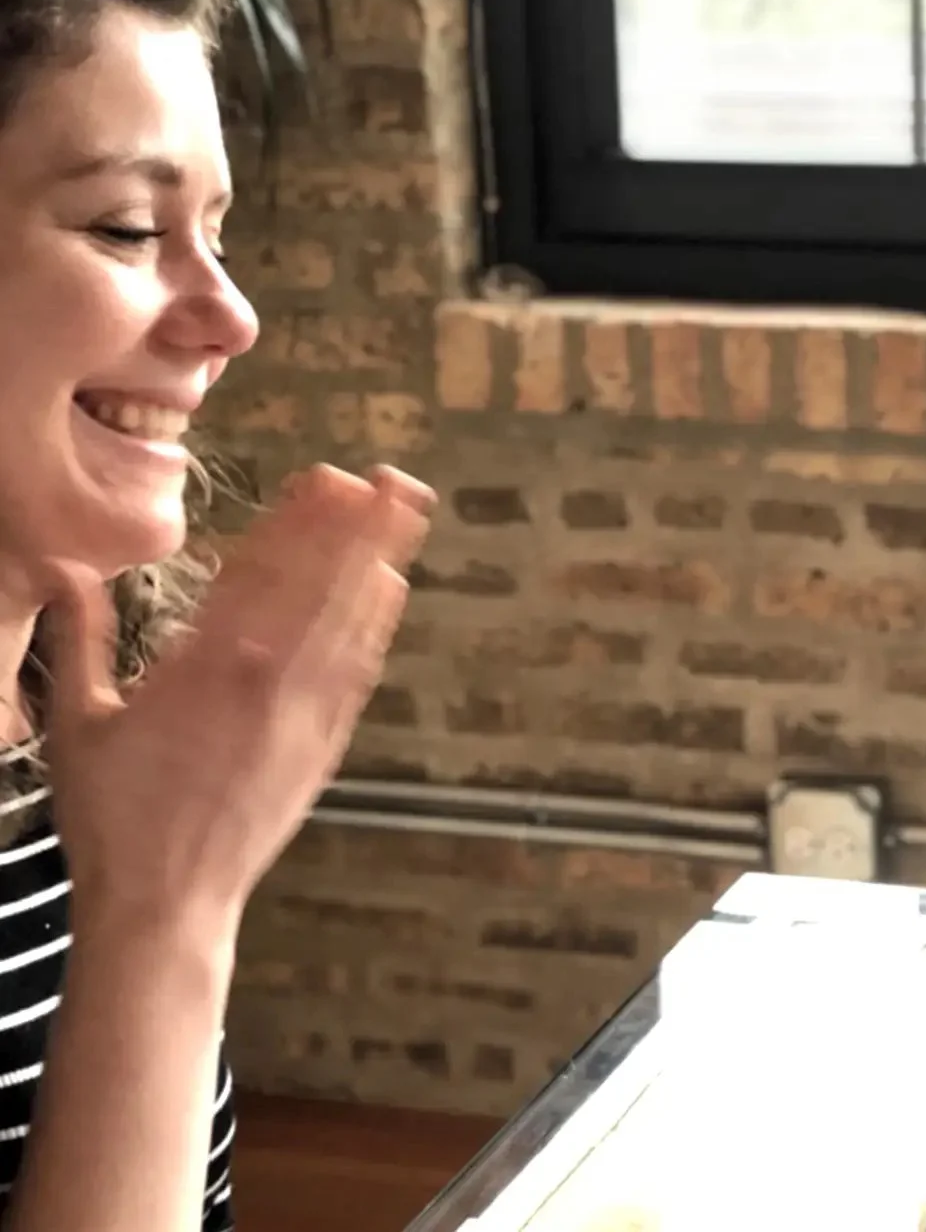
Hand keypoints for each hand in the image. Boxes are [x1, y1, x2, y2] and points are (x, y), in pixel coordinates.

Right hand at [41, 463, 434, 936]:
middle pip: (316, 584)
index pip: (257, 573)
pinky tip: (390, 591)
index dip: (295, 522)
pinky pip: (356, 671)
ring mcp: (300, 713)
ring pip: (347, 620)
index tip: (325, 478)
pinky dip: (374, 626)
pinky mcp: (322, 747)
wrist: (167, 903)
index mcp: (199, 665)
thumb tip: (64, 570)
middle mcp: (262, 679)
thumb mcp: (78, 723)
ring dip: (376, 559)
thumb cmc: (113, 818)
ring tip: (407, 511)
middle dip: (353, 527)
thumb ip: (80, 638)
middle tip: (390, 477)